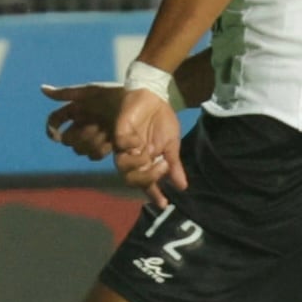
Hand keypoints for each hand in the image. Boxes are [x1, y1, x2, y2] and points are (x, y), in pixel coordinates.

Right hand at [41, 81, 125, 162]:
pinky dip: (100, 149)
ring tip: (105, 133)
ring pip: (81, 149)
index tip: (56, 136)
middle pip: (68, 139)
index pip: (56, 121)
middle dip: (80, 136)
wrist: (142, 101)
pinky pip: (95, 155)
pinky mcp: (109, 145)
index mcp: (78, 111)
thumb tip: (42, 89)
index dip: (52, 129)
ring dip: (91, 142)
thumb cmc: (115, 94)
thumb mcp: (92, 92)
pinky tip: (111, 141)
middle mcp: (83, 124)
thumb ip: (66, 93)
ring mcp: (96, 136)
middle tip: (96, 127)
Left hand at [111, 87, 185, 207]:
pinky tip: (138, 140)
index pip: (147, 183)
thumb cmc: (162, 121)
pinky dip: (130, 145)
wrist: (156, 97)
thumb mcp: (172, 145)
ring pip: (123, 166)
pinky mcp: (119, 131)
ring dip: (139, 164)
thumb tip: (183, 186)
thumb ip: (174, 166)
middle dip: (148, 177)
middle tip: (162, 166)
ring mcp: (124, 146)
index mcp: (145, 162)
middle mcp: (133, 157)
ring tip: (151, 154)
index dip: (154, 195)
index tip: (164, 204)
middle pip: (132, 179)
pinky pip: (120, 144)